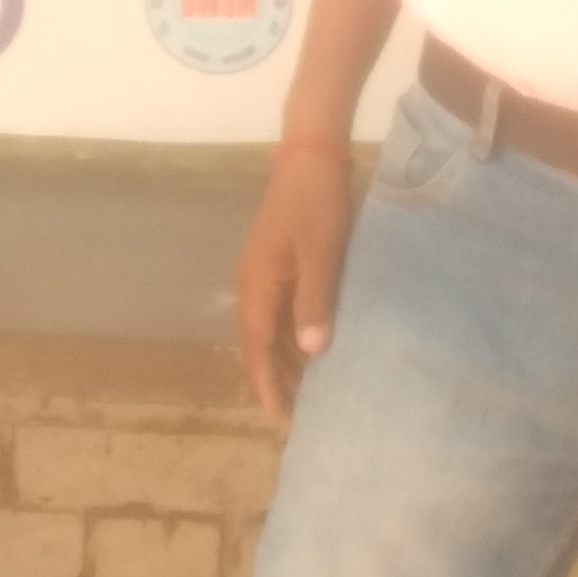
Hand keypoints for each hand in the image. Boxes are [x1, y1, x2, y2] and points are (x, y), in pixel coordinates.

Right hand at [237, 149, 357, 421]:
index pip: (257, 348)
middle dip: (277, 383)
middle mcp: (255, 285)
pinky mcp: (283, 264)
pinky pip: (284, 314)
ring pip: (272, 331)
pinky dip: (294, 339)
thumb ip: (315, 300)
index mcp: (258, 285)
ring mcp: (268, 274)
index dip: (269, 386)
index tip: (283, 421)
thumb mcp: (322, 252)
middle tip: (300, 421)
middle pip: (261, 346)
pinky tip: (315, 353)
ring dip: (286, 363)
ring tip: (308, 397)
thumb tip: (310, 352)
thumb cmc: (318, 203)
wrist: (313, 155)